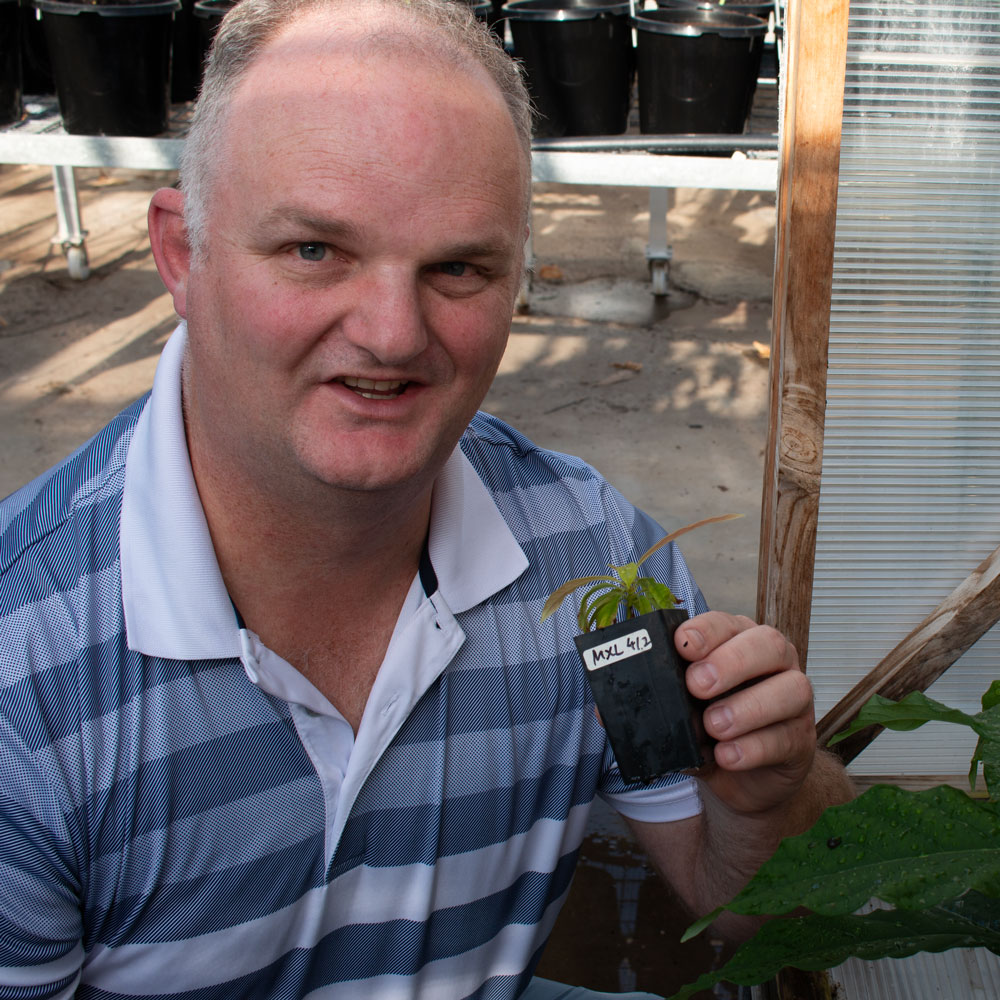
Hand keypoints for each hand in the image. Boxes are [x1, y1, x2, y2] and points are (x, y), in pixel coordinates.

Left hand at [676, 611, 815, 816]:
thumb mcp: (681, 713)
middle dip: (731, 661)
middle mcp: (773, 663)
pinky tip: (727, 756)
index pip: (728, 623)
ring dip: (747, 707)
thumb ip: (658, 704)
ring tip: (714, 725)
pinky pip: (786, 737)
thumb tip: (614, 709)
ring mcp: (794, 701)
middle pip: (769, 644)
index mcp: (739, 642)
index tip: (682, 644)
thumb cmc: (710, 730)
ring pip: (789, 689)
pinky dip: (754, 747)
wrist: (744, 780)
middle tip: (697, 685)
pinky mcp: (801, 740)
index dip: (707, 629)